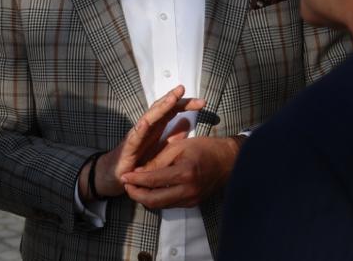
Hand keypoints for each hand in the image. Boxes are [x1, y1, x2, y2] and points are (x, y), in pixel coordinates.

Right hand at [82, 85, 204, 200]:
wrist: (117, 176)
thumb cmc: (138, 161)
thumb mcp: (160, 149)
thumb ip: (172, 137)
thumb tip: (188, 124)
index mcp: (155, 128)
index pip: (170, 111)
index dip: (184, 104)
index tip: (201, 102)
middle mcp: (145, 128)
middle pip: (160, 109)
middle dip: (173, 100)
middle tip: (184, 89)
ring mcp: (136, 136)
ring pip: (148, 118)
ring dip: (159, 108)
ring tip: (170, 99)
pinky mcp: (128, 149)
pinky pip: (134, 138)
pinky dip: (140, 129)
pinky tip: (146, 122)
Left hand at [121, 135, 243, 208]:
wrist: (229, 161)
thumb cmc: (205, 148)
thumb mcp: (179, 147)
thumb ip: (158, 160)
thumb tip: (138, 172)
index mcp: (184, 173)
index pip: (152, 180)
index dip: (135, 179)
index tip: (123, 176)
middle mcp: (188, 191)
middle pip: (154, 200)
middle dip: (136, 194)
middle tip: (126, 185)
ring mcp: (191, 200)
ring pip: (160, 205)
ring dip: (145, 198)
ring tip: (134, 187)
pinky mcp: (193, 203)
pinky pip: (170, 204)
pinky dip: (157, 198)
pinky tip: (150, 190)